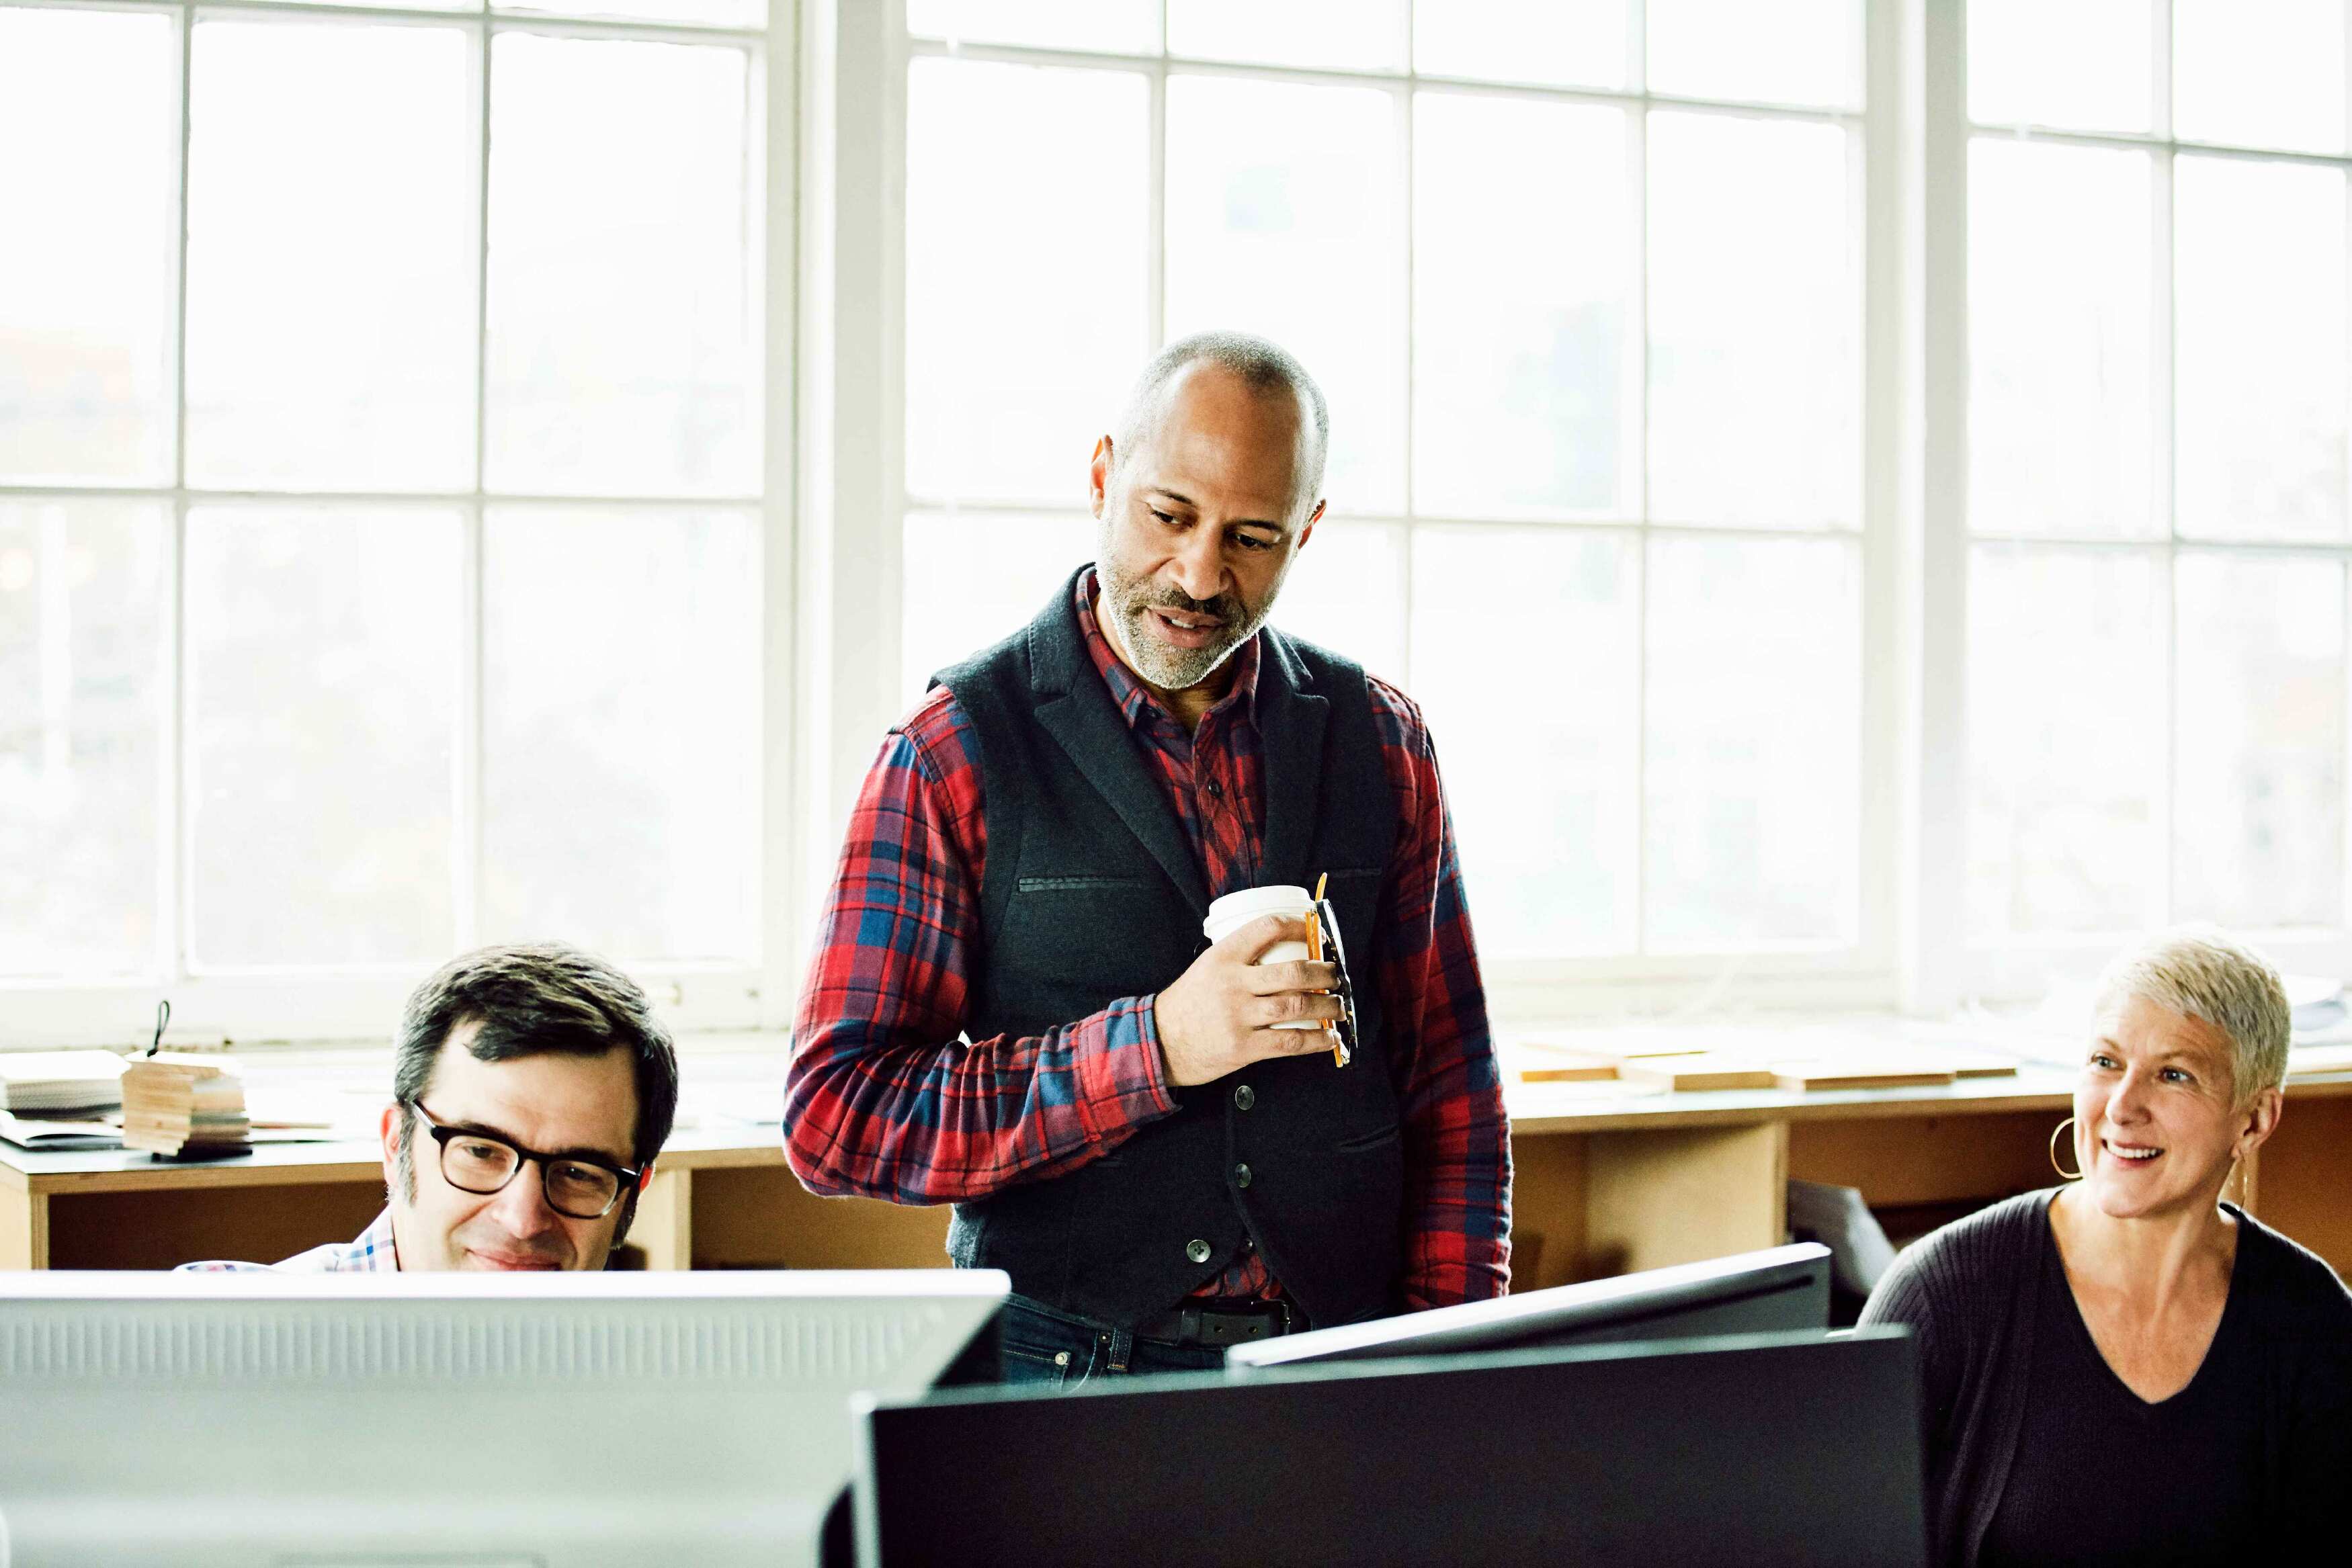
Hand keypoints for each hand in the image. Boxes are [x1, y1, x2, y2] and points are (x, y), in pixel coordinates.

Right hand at [1152, 915, 1343, 1087]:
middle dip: (1324, 973)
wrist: (1161, 1041)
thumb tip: (1286, 949)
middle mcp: (1233, 984)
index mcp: (1223, 957)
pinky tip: (1330, 1037)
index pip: (1266, 929)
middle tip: (1335, 974)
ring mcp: (1239, 1017)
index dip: (1298, 926)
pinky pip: (1290, 1041)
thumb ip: (1240, 957)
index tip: (1315, 931)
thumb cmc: (1188, 1003)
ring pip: (1297, 1007)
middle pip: (1293, 972)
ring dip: (1328, 1005)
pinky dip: (1317, 1040)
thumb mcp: (1206, 967)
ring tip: (1339, 1005)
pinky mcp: (1244, 1047)